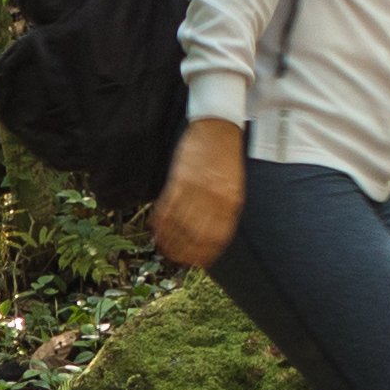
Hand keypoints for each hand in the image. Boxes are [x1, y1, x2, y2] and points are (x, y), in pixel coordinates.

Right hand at [153, 119, 245, 267]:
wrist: (218, 127)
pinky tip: (155, 229)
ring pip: (179, 223)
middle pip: (196, 234)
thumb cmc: (226, 159)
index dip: (205, 253)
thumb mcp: (233, 186)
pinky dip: (160, 221)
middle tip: (175, 258)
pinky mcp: (179, 178)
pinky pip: (167, 206)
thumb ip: (224, 210)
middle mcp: (214, 197)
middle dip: (184, 250)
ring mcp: (196, 188)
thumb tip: (211, 237)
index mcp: (231, 201)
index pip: (217, 237)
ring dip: (169, 239)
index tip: (197, 262)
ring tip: (163, 248)